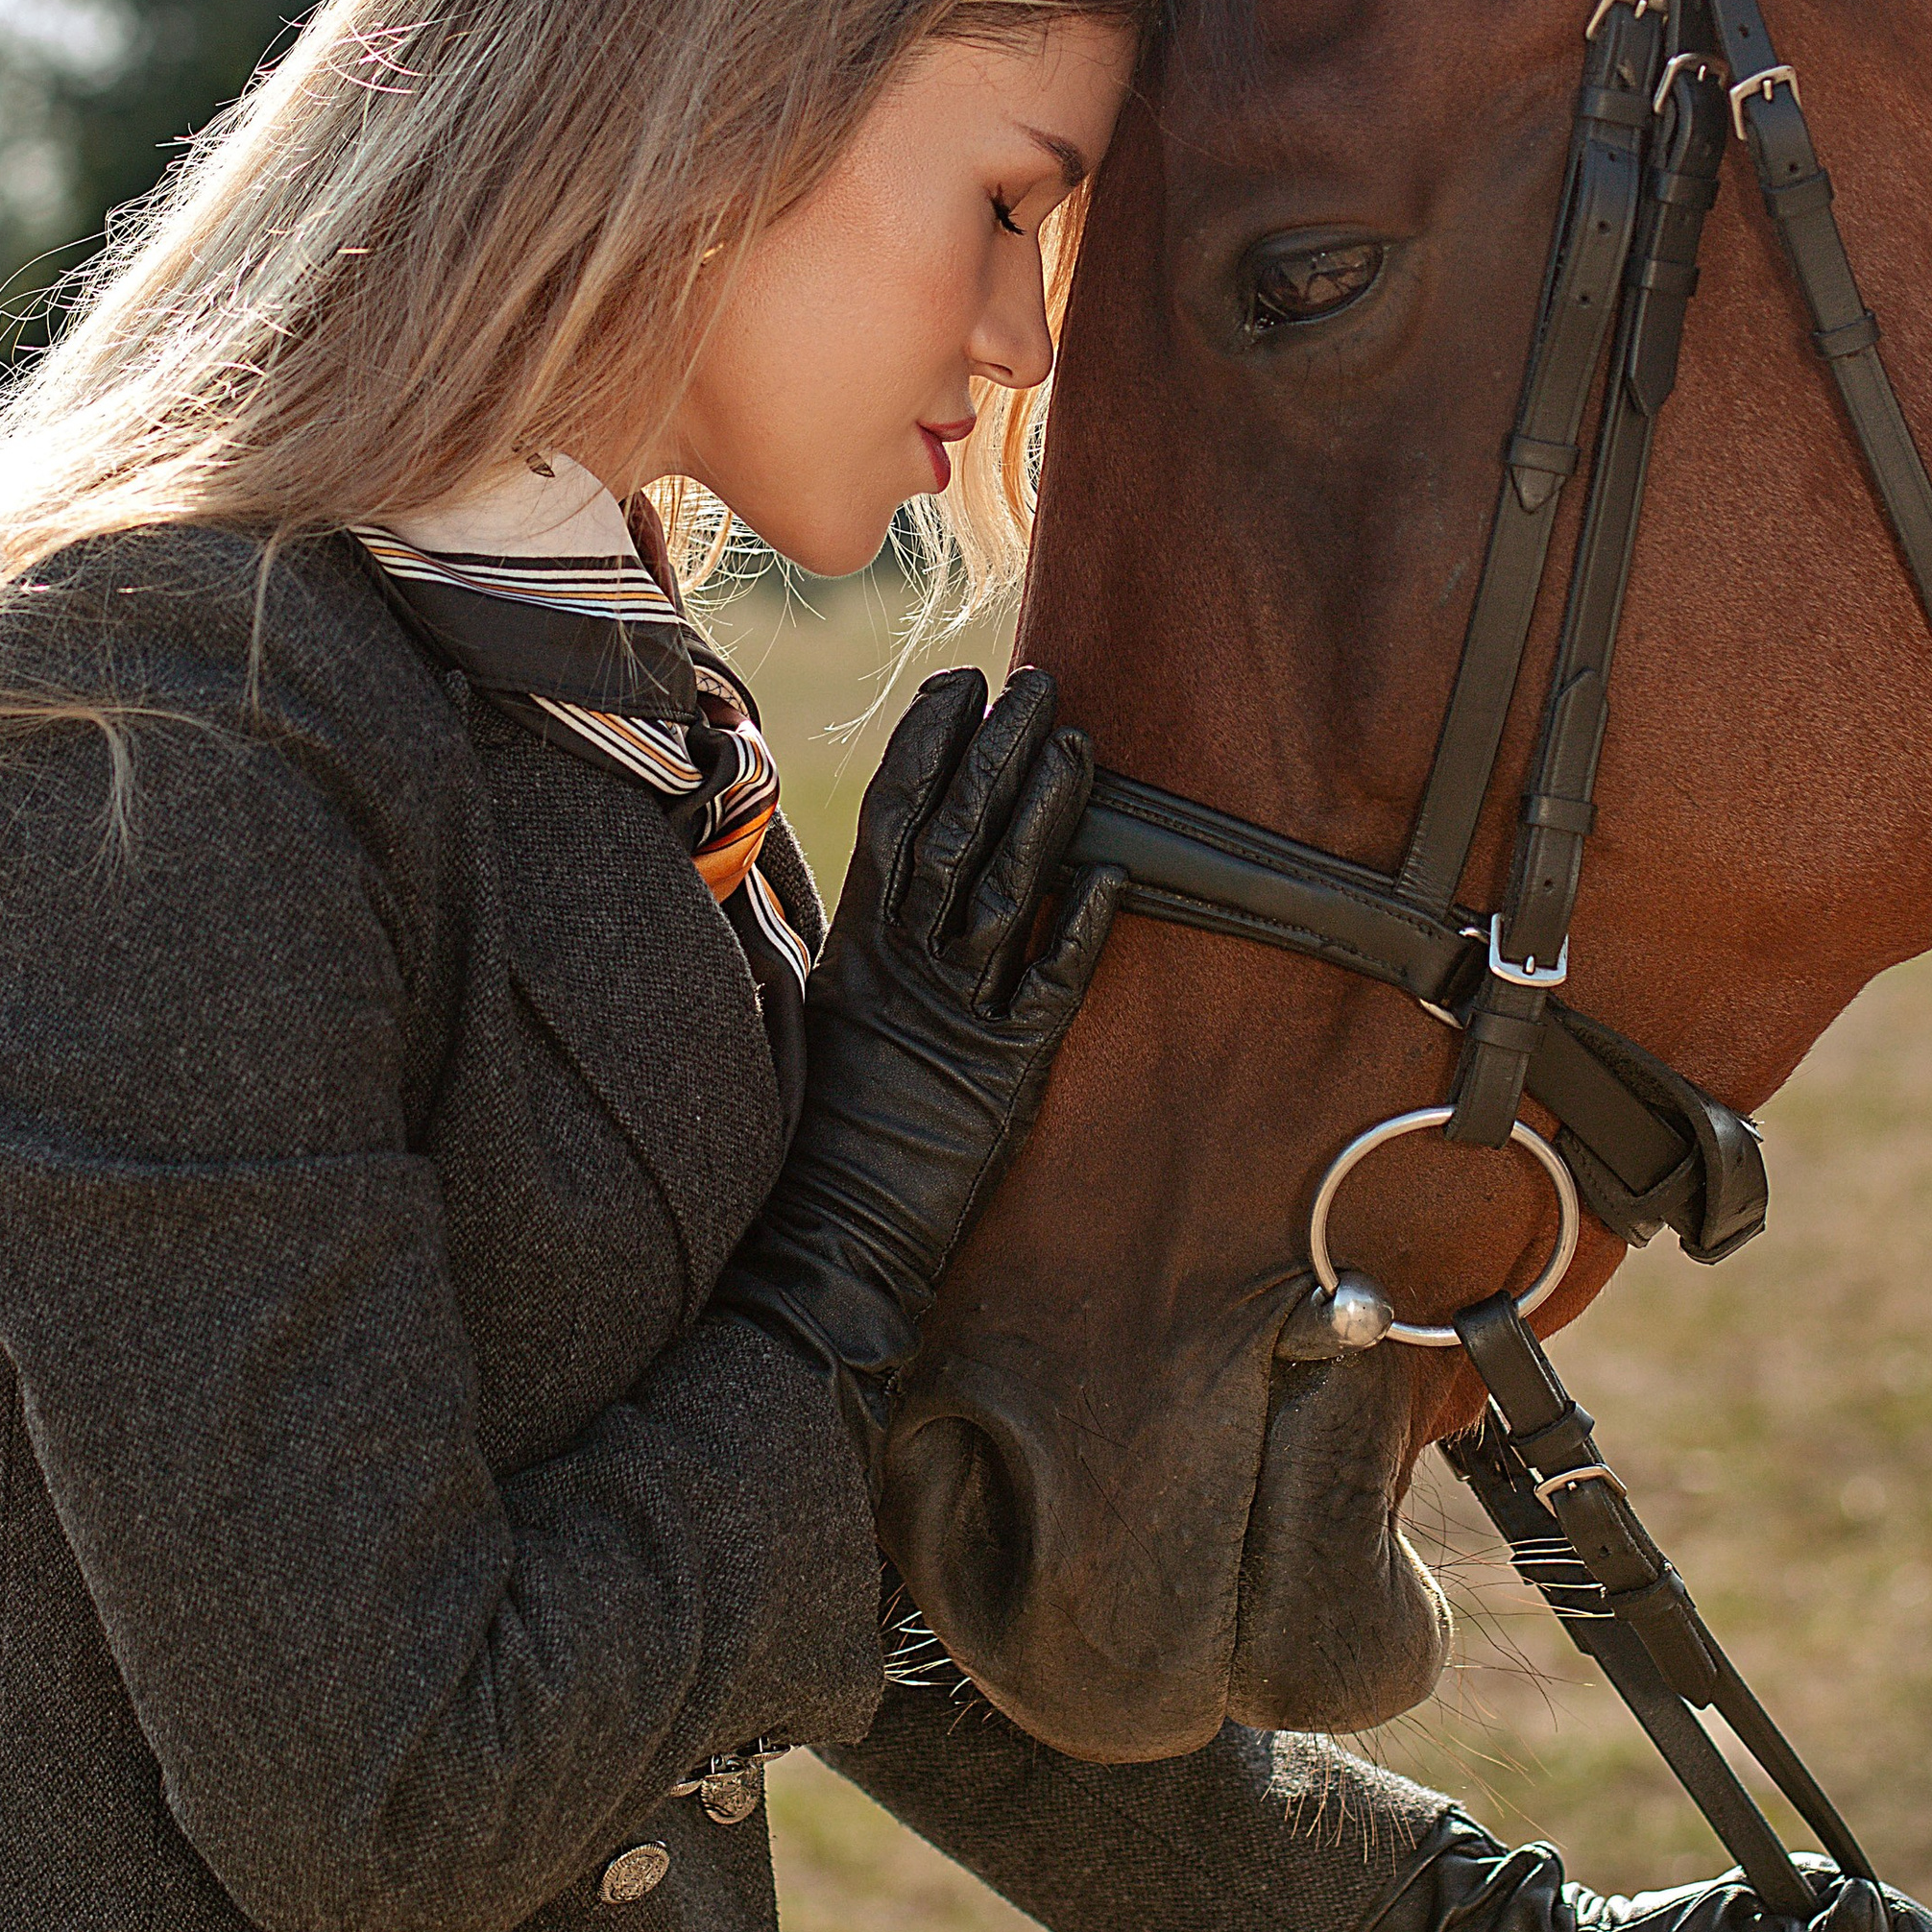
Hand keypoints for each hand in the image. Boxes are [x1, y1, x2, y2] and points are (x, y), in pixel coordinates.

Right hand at [715, 668, 1117, 1485]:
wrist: (826, 1247)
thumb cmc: (815, 1145)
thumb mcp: (820, 1029)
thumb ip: (851, 958)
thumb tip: (874, 893)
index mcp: (857, 952)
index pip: (889, 819)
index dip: (926, 746)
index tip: (960, 686)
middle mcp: (905, 970)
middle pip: (953, 835)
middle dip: (997, 754)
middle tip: (1037, 685)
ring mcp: (956, 1017)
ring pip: (1004, 891)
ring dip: (1046, 814)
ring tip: (1080, 744)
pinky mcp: (1005, 1074)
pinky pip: (1050, 988)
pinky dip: (1082, 929)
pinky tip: (1116, 875)